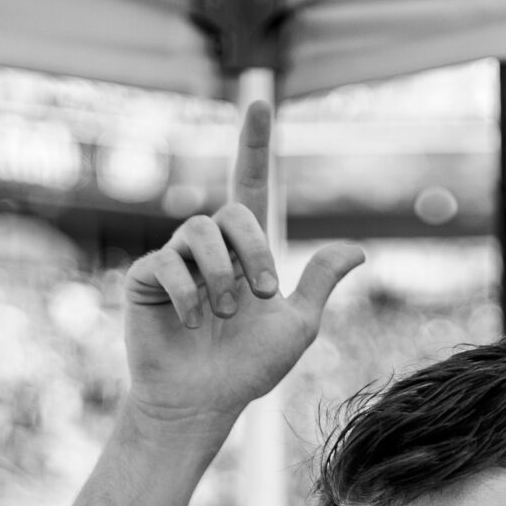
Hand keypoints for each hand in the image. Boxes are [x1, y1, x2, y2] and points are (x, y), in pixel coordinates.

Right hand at [122, 97, 363, 430]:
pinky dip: (187, 294)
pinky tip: (192, 321)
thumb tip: (359, 249)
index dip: (254, 145)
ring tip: (223, 315)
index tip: (258, 102)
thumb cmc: (247, 369)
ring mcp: (174, 259)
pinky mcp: (146, 278)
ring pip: (199, 232)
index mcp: (245, 250)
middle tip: (261, 297)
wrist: (201, 403)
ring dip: (220, 276)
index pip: (252, 185)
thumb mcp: (296, 327)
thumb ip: (318, 284)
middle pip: (233, 211)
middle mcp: (209, 247)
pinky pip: (166, 263)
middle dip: (253, 252)